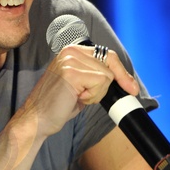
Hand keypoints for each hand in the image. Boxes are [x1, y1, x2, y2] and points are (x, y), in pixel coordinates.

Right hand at [25, 45, 139, 138]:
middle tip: (92, 98)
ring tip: (77, 97)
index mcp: (72, 50)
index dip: (121, 72)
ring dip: (96, 93)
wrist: (38, 119)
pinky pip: (100, 83)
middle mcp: (70, 51)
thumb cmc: (58, 105)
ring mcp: (70, 60)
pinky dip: (92, 96)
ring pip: (106, 76)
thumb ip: (95, 75)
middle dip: (108, 85)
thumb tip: (123, 79)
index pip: (107, 54)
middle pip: (110, 64)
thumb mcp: (80, 85)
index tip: (131, 87)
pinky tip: (76, 99)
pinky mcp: (71, 72)